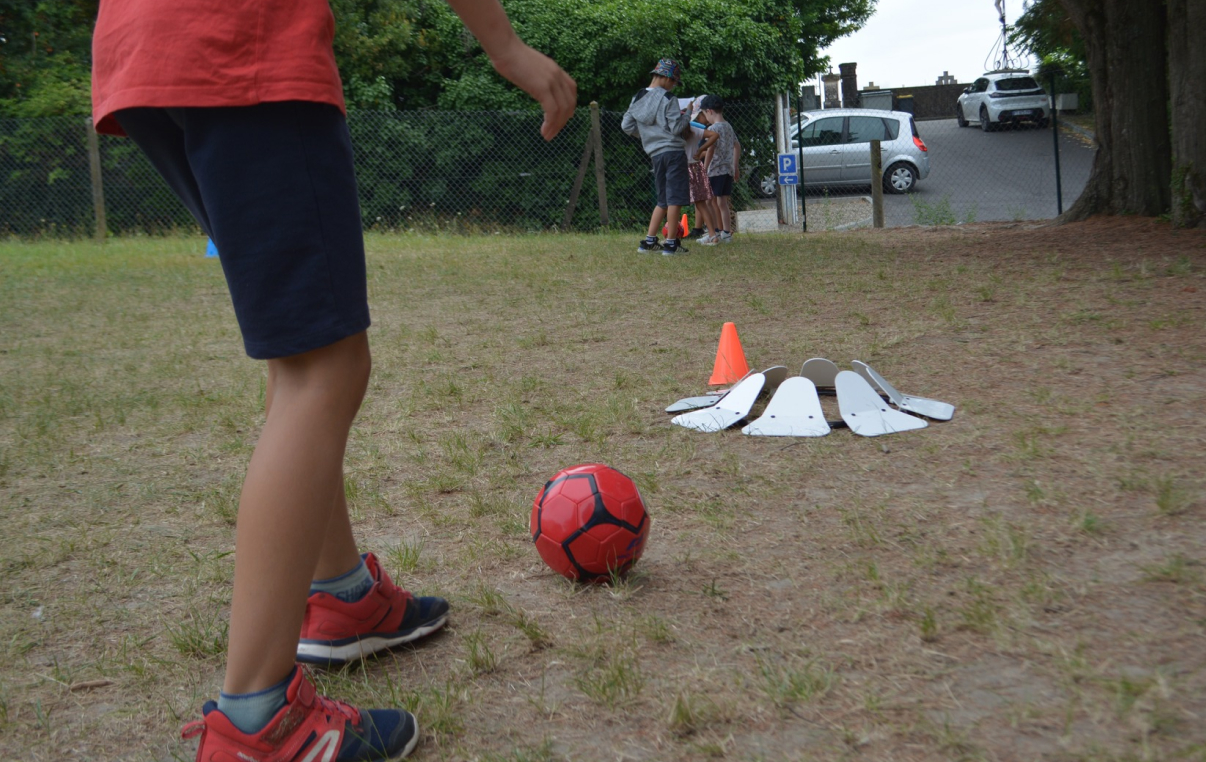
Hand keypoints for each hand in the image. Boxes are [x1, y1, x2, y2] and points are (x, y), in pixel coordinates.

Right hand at [446, 0, 576, 140]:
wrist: (505, 49)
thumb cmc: (511, 56)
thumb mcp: (531, 67)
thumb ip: (538, 77)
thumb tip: (535, 86)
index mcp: (555, 69)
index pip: (571, 90)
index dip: (569, 106)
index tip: (562, 118)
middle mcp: (557, 75)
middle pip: (569, 103)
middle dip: (563, 121)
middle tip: (553, 132)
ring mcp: (551, 81)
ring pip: (563, 110)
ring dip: (556, 126)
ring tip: (548, 136)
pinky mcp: (543, 88)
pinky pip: (553, 111)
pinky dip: (551, 123)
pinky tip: (544, 131)